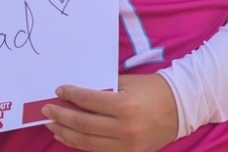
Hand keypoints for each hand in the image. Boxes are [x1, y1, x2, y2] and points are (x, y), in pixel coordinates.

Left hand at [41, 73, 177, 151]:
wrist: (181, 108)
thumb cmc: (152, 90)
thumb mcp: (127, 82)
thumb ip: (103, 88)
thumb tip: (75, 93)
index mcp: (125, 106)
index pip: (89, 101)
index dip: (70, 95)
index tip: (58, 90)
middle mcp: (125, 129)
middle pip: (83, 124)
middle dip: (61, 116)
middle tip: (46, 110)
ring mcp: (127, 145)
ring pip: (87, 142)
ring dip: (65, 133)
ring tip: (52, 125)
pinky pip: (98, 151)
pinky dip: (80, 144)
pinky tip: (68, 137)